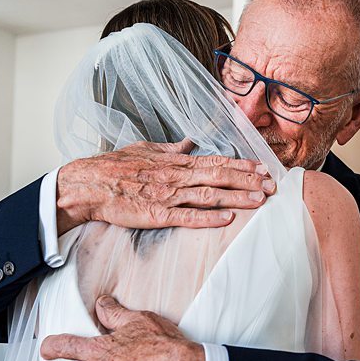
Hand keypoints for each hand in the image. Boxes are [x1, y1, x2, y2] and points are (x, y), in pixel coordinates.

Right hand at [55, 139, 276, 233]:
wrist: (87, 184)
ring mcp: (167, 195)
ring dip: (237, 197)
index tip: (262, 167)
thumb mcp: (146, 150)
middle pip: (219, 176)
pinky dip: (208, 218)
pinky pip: (186, 217)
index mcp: (175, 161)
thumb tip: (192, 141)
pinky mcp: (156, 214)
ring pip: (209, 195)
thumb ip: (172, 148)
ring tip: (260, 200)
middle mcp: (175, 176)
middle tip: (272, 184)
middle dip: (248, 180)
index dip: (241, 164)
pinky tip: (228, 219)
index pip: (215, 161)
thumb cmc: (114, 168)